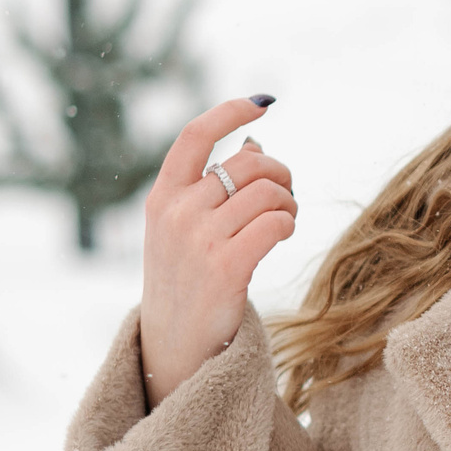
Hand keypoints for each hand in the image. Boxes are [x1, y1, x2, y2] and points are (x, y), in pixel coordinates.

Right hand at [138, 96, 296, 406]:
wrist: (174, 346)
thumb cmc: (186, 280)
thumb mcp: (182, 229)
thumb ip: (209, 189)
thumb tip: (252, 144)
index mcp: (161, 198)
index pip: (194, 136)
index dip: (229, 112)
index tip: (261, 103)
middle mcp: (176, 213)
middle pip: (248, 164)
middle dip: (279, 174)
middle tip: (283, 199)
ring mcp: (199, 240)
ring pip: (268, 192)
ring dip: (288, 203)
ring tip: (283, 221)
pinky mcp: (226, 268)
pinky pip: (275, 223)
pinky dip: (287, 224)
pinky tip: (281, 234)